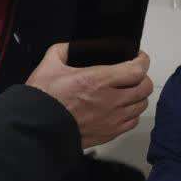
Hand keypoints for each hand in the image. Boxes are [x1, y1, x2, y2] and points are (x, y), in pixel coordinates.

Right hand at [26, 44, 152, 147]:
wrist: (36, 129)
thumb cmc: (43, 97)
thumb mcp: (49, 65)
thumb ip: (64, 50)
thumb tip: (73, 46)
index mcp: (98, 80)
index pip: (137, 69)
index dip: (142, 61)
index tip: (138, 57)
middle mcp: (111, 100)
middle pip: (145, 87)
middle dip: (142, 78)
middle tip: (133, 74)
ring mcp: (112, 119)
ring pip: (141, 105)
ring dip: (138, 96)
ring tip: (128, 92)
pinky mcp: (109, 133)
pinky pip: (132, 122)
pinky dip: (131, 114)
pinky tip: (122, 109)